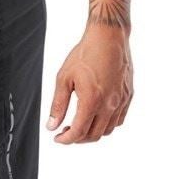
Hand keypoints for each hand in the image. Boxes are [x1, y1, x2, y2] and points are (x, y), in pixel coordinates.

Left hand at [46, 24, 132, 142]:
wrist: (108, 38)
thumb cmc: (85, 54)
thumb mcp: (64, 78)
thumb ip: (58, 105)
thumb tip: (51, 125)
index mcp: (92, 100)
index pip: (79, 132)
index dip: (66, 140)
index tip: (58, 138)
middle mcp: (109, 104)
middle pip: (94, 135)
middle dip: (78, 138)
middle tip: (66, 132)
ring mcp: (121, 101)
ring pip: (108, 130)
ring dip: (93, 132)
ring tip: (81, 124)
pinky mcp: (128, 96)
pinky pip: (119, 119)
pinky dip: (106, 124)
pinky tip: (96, 116)